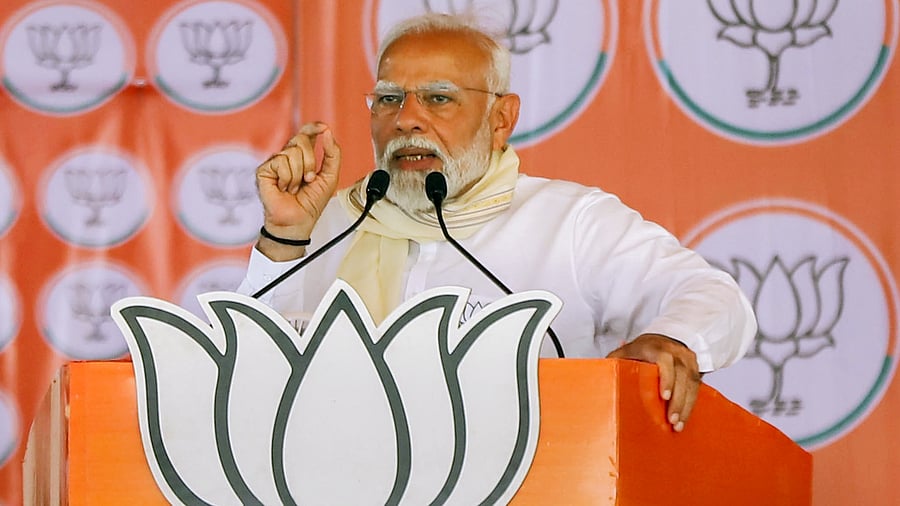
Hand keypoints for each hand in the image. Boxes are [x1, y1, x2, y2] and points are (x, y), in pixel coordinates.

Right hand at [256, 122, 340, 259]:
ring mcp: (275, 162)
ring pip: (292, 152)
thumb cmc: (311, 203)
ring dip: (299, 174)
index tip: (324, 129)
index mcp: (303, 156)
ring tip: (295, 188)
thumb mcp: (330, 177)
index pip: (306, 133)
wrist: (298, 221)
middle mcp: (288, 156)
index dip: (313, 127)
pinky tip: (284, 188)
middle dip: (311, 162)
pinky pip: (281, 162)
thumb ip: (333, 154)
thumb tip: (328, 132)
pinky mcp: (264, 170)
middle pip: (301, 139)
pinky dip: (288, 178)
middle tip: (309, 180)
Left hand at [606, 333, 701, 431]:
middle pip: (681, 375)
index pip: (665, 360)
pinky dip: (691, 403)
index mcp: (655, 347)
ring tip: (678, 425)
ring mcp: (687, 358)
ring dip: (686, 406)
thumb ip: (615, 360)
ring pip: (692, 383)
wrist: (664, 337)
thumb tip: (598, 373)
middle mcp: (674, 351)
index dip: (667, 378)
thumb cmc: (642, 349)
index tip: (664, 396)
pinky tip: (684, 418)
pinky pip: (696, 386)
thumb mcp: (626, 351)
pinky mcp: (695, 367)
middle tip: (671, 420)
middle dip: (678, 400)